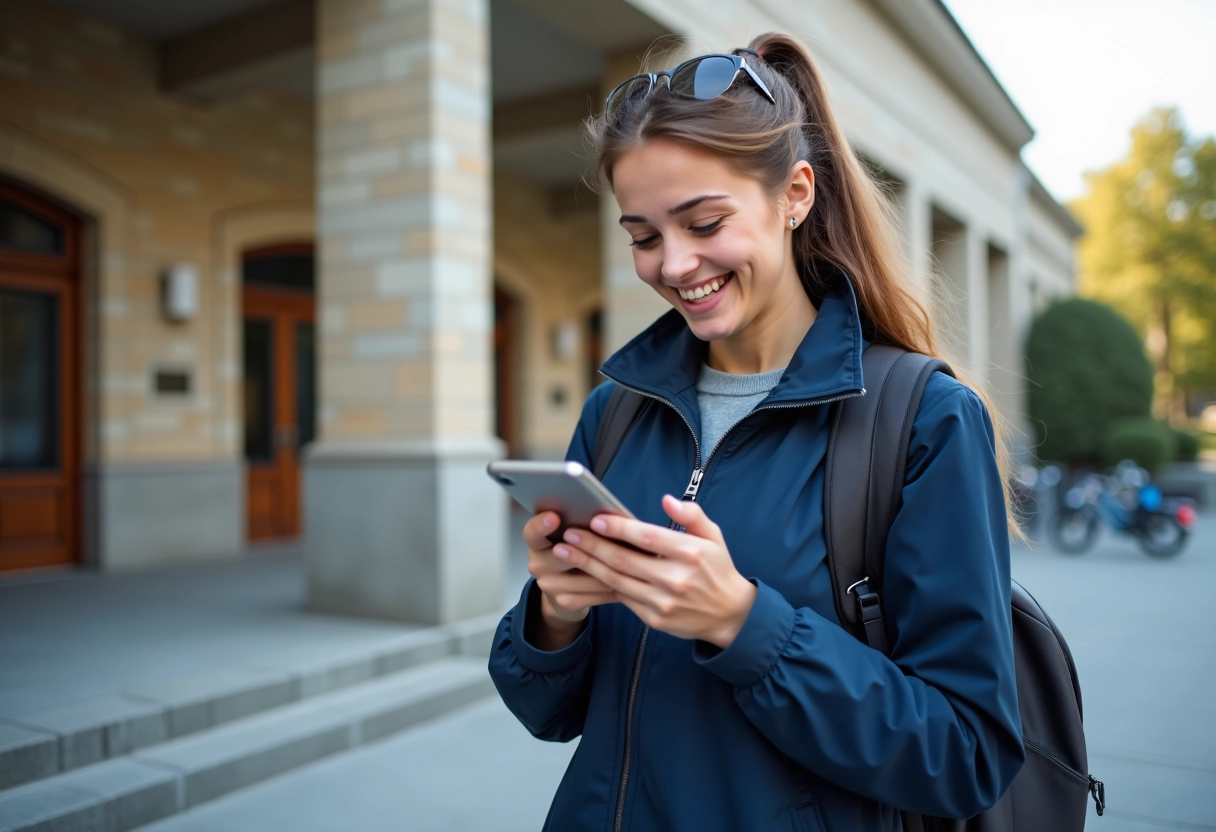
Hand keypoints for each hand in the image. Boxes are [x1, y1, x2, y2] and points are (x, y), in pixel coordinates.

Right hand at [523, 511, 614, 649]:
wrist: (565, 590)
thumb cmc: (576, 552)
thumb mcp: (573, 537)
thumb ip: (581, 526)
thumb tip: (606, 515)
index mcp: (537, 542)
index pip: (532, 532)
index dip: (541, 525)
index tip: (555, 517)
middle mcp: (537, 564)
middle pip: (561, 555)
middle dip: (588, 549)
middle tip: (610, 542)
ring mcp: (549, 586)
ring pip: (583, 577)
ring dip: (607, 571)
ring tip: (629, 563)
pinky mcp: (563, 602)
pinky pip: (592, 595)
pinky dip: (610, 588)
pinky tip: (625, 583)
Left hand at [553, 496, 756, 648]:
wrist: (730, 615)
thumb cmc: (717, 570)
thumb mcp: (713, 536)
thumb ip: (692, 515)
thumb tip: (667, 500)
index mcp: (690, 554)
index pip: (647, 538)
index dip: (619, 528)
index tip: (596, 519)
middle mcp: (675, 579)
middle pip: (624, 560)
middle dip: (592, 546)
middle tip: (569, 534)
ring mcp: (663, 602)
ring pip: (616, 580)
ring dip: (587, 565)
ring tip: (565, 552)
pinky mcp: (654, 619)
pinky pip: (622, 598)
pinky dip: (599, 585)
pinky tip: (583, 574)